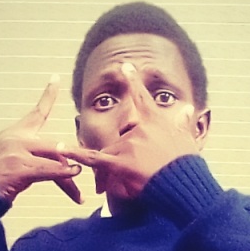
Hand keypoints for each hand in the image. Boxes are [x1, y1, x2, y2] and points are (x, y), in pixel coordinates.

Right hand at [0, 76, 82, 203]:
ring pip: (54, 156)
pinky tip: (74, 174)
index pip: (36, 112)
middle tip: (88, 166)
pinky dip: (63, 174)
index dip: (48, 95)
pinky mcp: (19, 167)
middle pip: (54, 145)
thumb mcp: (15, 163)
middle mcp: (16, 138)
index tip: (56, 78)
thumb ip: (37, 159)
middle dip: (73, 157)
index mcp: (14, 133)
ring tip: (79, 183)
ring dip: (70, 171)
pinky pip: (48, 169)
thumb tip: (65, 166)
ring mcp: (17, 151)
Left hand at [63, 62, 201, 200]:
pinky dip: (76, 153)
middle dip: (125, 153)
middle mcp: (139, 129)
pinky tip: (61, 149)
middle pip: (122, 135)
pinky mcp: (120, 163)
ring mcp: (129, 145)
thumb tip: (188, 107)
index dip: (133, 81)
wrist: (183, 183)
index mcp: (155, 121)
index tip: (125, 66)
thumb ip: (182, 122)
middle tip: (137, 169)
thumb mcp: (187, 139)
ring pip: (111, 150)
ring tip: (124, 180)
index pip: (142, 97)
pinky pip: (93, 157)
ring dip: (114, 164)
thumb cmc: (187, 164)